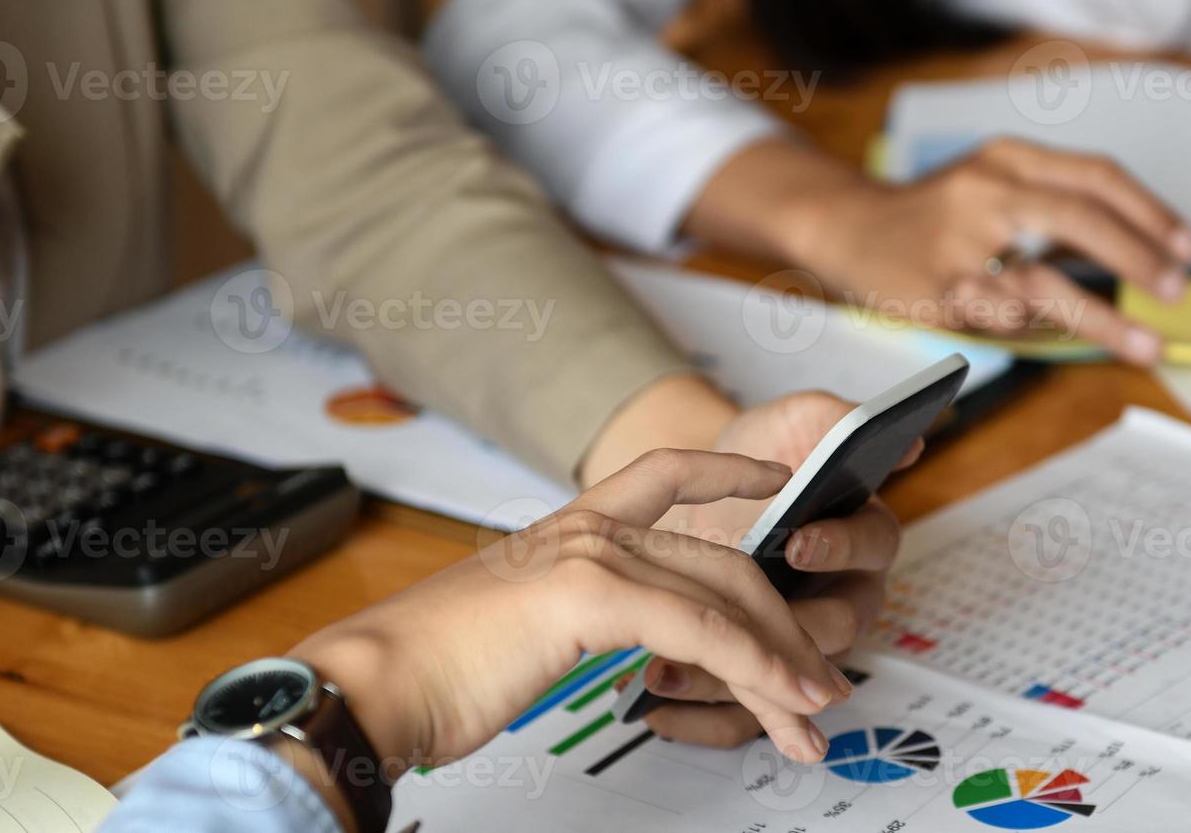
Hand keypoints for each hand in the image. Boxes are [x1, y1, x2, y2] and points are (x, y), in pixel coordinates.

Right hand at [287, 449, 852, 784]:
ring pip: (724, 597)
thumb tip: (637, 649)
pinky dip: (754, 668)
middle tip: (816, 688)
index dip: (725, 473)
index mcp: (568, 530)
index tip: (772, 482)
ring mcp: (589, 554)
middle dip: (783, 630)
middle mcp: (586, 529)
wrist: (374, 683)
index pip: (665, 477)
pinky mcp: (589, 595)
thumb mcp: (526, 630)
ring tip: (814, 716)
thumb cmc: (433, 668)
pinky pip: (701, 628)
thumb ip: (581, 619)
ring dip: (783, 664)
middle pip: (723, 562)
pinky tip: (780, 702)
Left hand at [644, 392, 911, 746]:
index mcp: (864, 535)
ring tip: (670, 668)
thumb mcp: (798, 419)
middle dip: (784, 635)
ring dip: (732, 682)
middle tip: (734, 631)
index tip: (799, 540)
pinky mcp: (761, 674)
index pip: (870, 546)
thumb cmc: (761, 452)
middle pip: (834, 627)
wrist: (711, 479)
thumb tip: (911, 439)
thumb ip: (840, 420)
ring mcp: (802, 641)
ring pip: (785, 677)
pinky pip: (744, 710)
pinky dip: (700, 714)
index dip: (838, 545)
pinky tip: (654, 697)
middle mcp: (842, 594)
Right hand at [687, 137, 1190, 365]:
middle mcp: (981, 192)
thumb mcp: (988, 179)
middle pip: (1076, 218)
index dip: (1150, 213)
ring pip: (1041, 282)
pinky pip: (999, 319)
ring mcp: (955, 244)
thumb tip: (1135, 247)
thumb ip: (1051, 198)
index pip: (1094, 176)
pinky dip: (1034, 329)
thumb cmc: (928, 213)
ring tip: (1144, 345)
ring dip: (1102, 319)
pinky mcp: (933, 291)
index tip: (1185, 249)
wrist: (842, 225)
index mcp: (1004, 159)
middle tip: (1173, 291)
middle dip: (1137, 258)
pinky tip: (1050, 334)